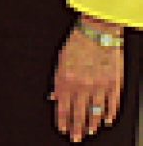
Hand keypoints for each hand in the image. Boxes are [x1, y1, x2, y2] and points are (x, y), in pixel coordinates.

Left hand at [51, 18, 123, 141]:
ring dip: (92, 124)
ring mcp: (99, 86)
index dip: (62, 119)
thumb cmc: (78, 42)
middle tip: (75, 138)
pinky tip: (106, 121)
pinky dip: (109, 115)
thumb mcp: (61, 60)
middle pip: (79, 113)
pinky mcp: (114, 85)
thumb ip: (58, 80)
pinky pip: (111, 105)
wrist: (98, 32)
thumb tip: (54, 97)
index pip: (63, 105)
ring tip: (89, 132)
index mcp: (67, 78)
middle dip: (76, 127)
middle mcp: (83, 85)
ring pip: (95, 112)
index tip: (62, 128)